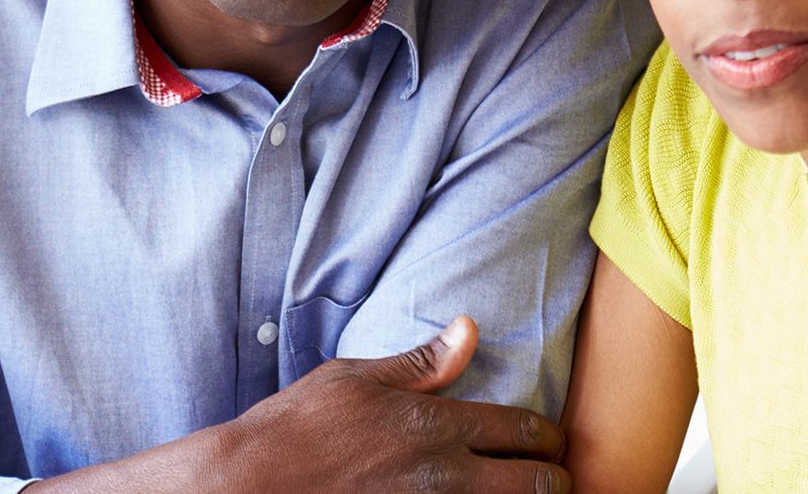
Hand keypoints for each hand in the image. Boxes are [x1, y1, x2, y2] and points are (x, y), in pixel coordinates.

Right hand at [33, 316, 569, 492]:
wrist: (251, 485)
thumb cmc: (298, 426)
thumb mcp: (355, 378)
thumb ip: (422, 362)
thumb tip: (470, 328)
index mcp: (436, 425)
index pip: (527, 430)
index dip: (551, 436)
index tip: (552, 440)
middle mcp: (446, 476)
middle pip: (539, 484)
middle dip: (555, 479)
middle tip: (552, 477)